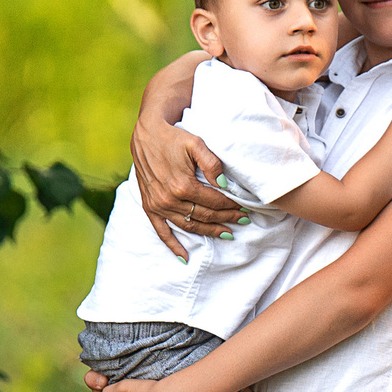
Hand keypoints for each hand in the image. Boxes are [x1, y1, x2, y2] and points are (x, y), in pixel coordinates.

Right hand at [130, 115, 242, 261]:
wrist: (146, 134)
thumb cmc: (174, 137)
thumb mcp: (196, 144)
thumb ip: (212, 164)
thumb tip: (226, 185)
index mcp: (182, 186)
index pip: (215, 202)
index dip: (232, 206)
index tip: (245, 207)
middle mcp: (169, 199)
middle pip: (205, 216)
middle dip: (226, 219)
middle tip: (242, 220)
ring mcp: (158, 205)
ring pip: (189, 226)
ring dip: (209, 231)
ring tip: (226, 233)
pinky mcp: (149, 206)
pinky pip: (161, 231)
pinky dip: (173, 245)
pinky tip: (184, 257)